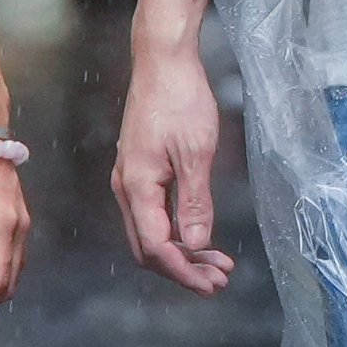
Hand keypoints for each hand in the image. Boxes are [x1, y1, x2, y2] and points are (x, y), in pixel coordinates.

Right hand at [112, 35, 234, 293]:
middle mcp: (127, 187)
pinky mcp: (139, 170)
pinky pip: (153, 214)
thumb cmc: (180, 99)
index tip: (212, 285)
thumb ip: (195, 203)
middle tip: (219, 281)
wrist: (162, 61)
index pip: (156, 247)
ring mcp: (131, 179)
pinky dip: (177, 231)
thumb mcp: (196, 154)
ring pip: (151, 232)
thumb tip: (196, 244)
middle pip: (149, 247)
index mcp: (137, 186)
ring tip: (217, 264)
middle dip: (183, 269)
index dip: (184, 271)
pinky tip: (199, 234)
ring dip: (182, 253)